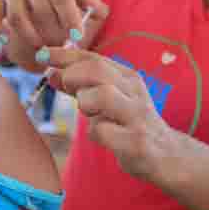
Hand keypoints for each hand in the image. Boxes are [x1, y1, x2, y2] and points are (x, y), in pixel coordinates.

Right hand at [0, 0, 108, 50]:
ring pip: (16, 17)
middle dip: (53, 33)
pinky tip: (7, 41)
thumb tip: (97, 10)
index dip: (70, 19)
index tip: (77, 37)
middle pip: (40, 10)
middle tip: (63, 47)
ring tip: (43, 50)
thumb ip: (94, 3)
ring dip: (30, 37)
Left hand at [42, 47, 173, 179]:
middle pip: (96, 69)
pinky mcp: (135, 142)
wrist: (166, 155)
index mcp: (127, 77)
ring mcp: (136, 116)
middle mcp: (134, 92)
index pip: (92, 57)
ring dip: (86, 104)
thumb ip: (80, 87)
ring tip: (91, 114)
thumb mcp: (107, 100)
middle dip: (72, 76)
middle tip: (68, 89)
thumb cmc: (129, 123)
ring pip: (101, 95)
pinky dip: (95, 134)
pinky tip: (103, 137)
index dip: (64, 54)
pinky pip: (102, 132)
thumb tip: (50, 72)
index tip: (42, 54)